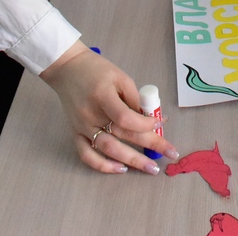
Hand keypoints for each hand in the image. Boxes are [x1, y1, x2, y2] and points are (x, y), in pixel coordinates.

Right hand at [40, 42, 178, 173]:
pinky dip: (102, 166)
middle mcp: (90, 115)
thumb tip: (152, 119)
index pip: (125, 118)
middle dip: (150, 145)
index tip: (160, 123)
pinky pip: (87, 155)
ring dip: (131, 161)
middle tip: (171, 153)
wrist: (67, 69)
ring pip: (107, 150)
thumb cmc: (96, 70)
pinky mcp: (75, 133)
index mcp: (102, 96)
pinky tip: (120, 169)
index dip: (145, 124)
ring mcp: (82, 127)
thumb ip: (134, 99)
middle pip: (122, 135)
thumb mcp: (120, 77)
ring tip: (150, 168)